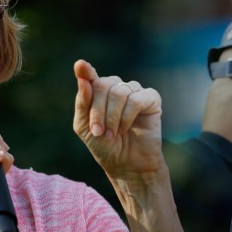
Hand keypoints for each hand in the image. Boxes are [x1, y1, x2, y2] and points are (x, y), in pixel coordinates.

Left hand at [74, 59, 189, 231]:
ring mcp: (135, 91)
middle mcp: (117, 87)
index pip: (91, 77)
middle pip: (103, 85)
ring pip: (119, 92)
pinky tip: (126, 128)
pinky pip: (136, 99)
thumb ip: (83, 101)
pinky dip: (127, 116)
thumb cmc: (105, 146)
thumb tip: (83, 76)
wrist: (126, 165)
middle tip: (98, 133)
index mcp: (99, 91)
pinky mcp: (151, 99)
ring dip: (112, 117)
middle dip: (98, 112)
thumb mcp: (85, 126)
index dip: (86, 71)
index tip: (80, 66)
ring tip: (113, 134)